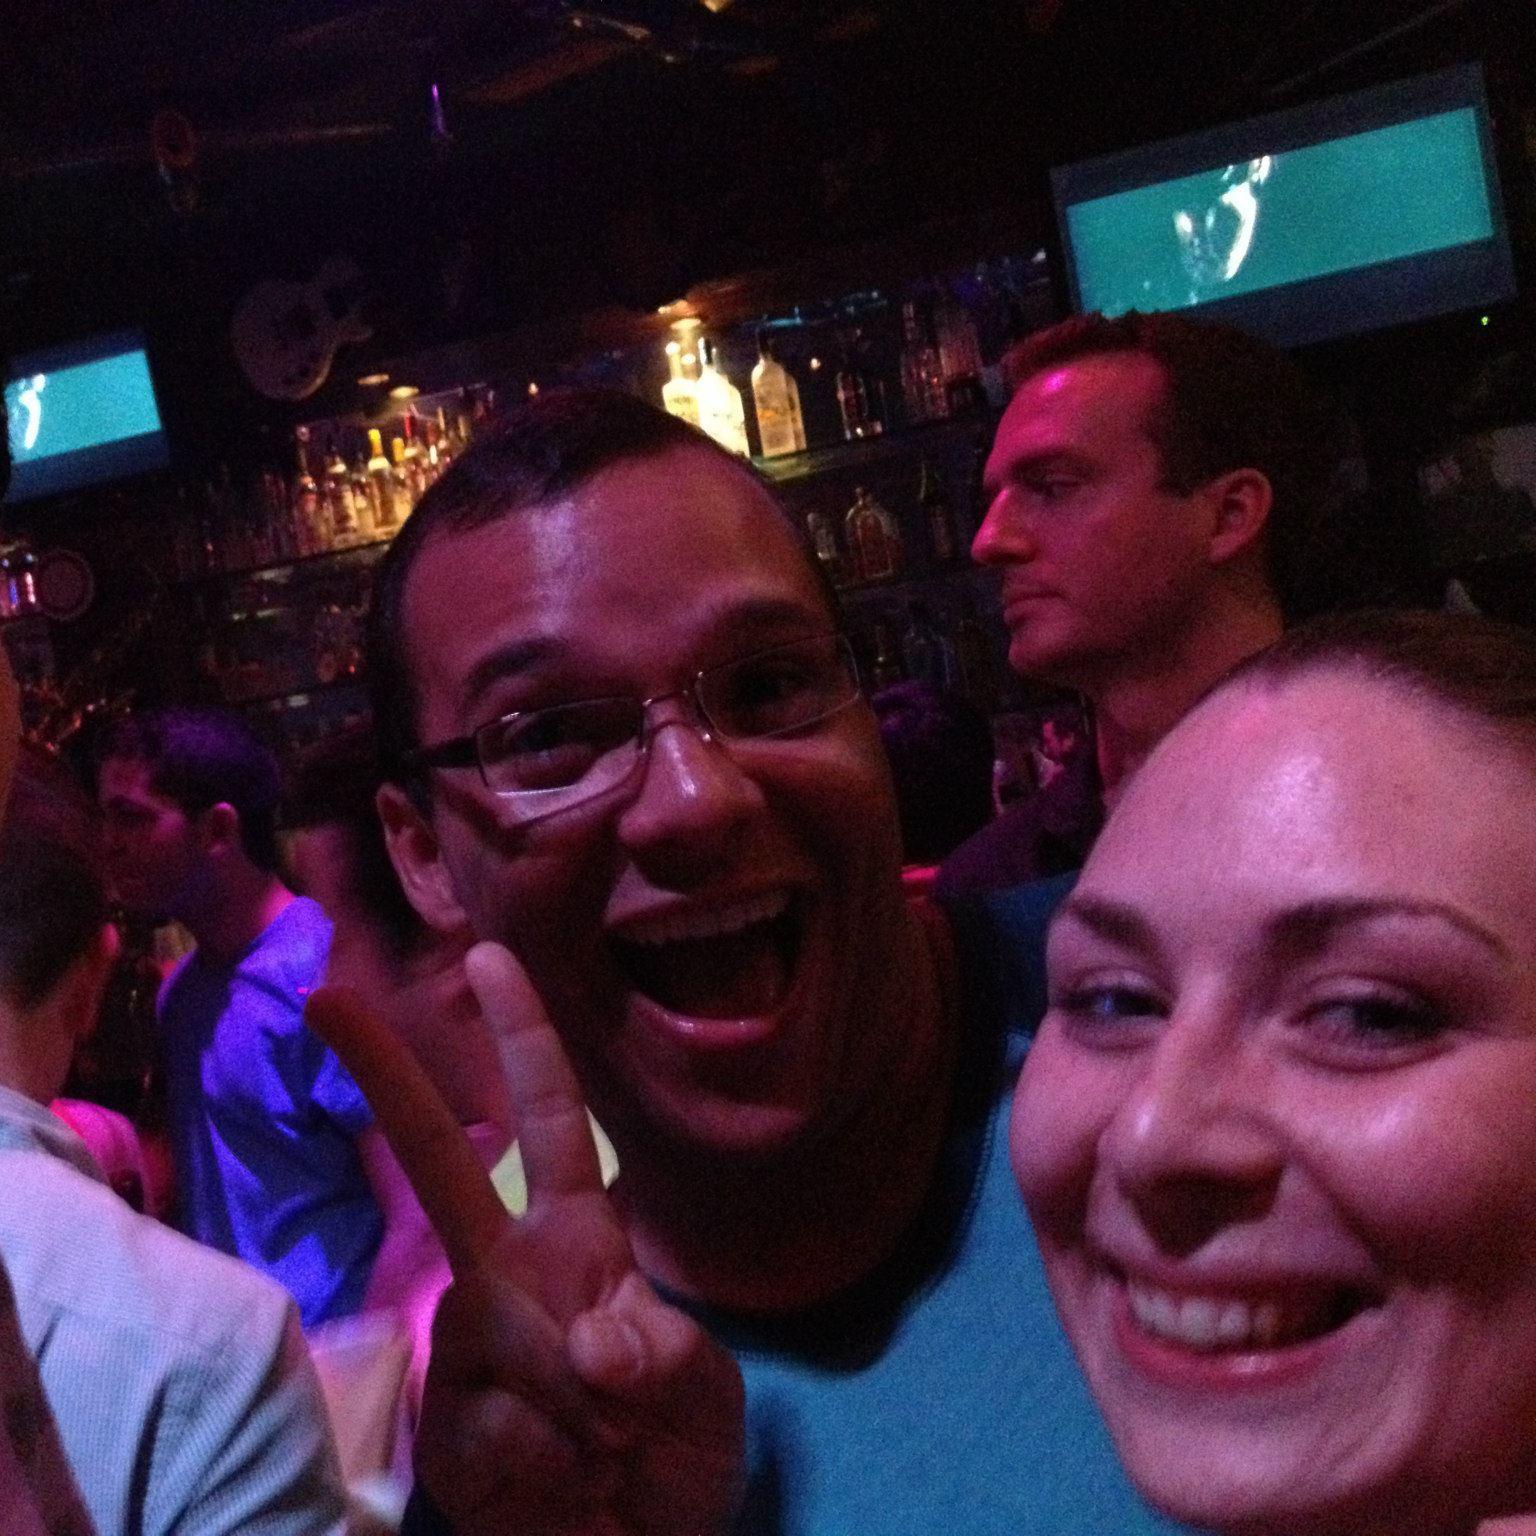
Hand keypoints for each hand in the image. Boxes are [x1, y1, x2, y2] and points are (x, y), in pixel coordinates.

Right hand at [306, 943, 743, 1535]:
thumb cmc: (672, 1460)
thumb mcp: (704, 1397)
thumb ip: (664, 1357)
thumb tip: (587, 1339)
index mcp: (576, 1241)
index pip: (549, 1122)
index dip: (525, 1040)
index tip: (493, 958)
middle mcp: (505, 1275)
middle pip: (438, 1163)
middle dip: (387, 1078)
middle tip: (325, 999)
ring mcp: (465, 1347)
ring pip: (499, 1327)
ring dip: (580, 1406)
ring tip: (608, 1451)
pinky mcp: (441, 1427)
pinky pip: (492, 1427)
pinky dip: (550, 1467)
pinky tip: (565, 1487)